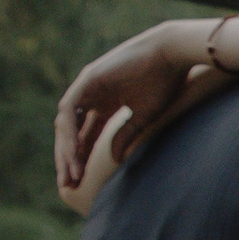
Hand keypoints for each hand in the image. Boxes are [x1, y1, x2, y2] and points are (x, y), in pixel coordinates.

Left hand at [55, 23, 203, 189]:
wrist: (172, 55)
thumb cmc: (165, 83)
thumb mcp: (143, 117)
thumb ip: (125, 136)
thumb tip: (112, 158)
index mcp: (108, 103)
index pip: (88, 134)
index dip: (84, 157)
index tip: (81, 182)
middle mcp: (93, 95)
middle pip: (74, 131)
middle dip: (70, 158)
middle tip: (69, 183)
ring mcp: (87, 87)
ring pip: (67, 123)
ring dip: (66, 150)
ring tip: (70, 174)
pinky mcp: (87, 80)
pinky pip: (69, 110)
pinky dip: (69, 132)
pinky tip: (72, 153)